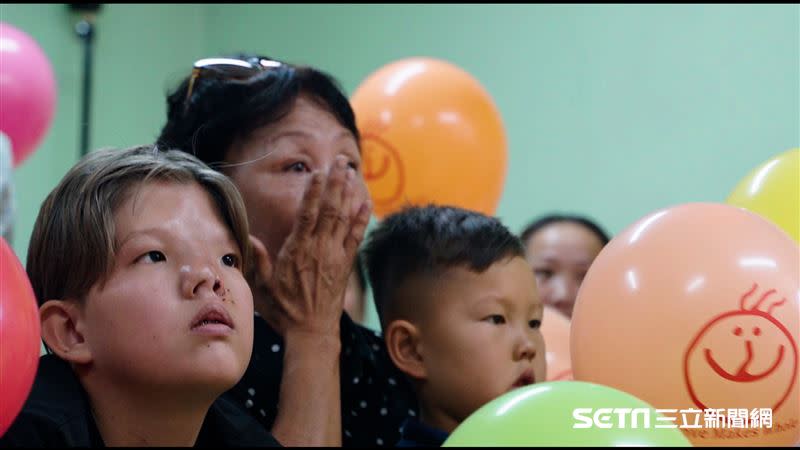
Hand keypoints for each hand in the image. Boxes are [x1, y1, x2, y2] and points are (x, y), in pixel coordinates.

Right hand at [249, 155, 371, 337]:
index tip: (318, 173)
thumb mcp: (263, 287)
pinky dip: (361, 218)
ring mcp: (335, 256)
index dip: (314, 192)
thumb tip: (247, 236)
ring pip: (343, 218)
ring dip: (348, 193)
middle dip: (336, 184)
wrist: (312, 332)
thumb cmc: (285, 311)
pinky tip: (366, 202)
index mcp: (297, 251)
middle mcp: (319, 249)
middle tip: (340, 161)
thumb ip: (258, 260)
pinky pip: (355, 236)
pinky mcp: (346, 264)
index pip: (307, 215)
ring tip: (351, 172)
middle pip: (330, 209)